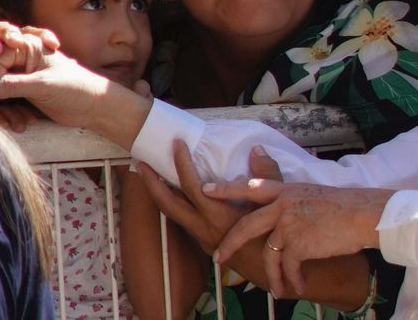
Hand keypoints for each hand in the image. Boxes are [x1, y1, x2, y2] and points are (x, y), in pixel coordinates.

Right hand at [0, 48, 148, 142]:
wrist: (94, 106)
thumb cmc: (75, 88)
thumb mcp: (43, 86)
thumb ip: (12, 85)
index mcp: (27, 46)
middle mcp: (21, 57)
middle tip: (0, 103)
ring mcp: (20, 73)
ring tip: (12, 118)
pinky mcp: (21, 89)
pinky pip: (0, 95)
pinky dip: (2, 109)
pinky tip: (12, 121)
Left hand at [133, 141, 280, 255]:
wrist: (274, 274)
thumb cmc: (275, 239)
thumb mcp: (277, 203)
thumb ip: (267, 174)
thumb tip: (257, 150)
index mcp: (219, 216)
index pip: (193, 187)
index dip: (182, 164)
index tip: (177, 143)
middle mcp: (204, 228)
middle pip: (168, 205)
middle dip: (151, 183)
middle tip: (141, 162)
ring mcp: (202, 238)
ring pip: (173, 215)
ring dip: (160, 194)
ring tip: (152, 175)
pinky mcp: (205, 244)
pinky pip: (184, 220)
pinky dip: (176, 204)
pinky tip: (180, 194)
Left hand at [208, 180, 390, 299]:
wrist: (363, 214)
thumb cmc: (347, 205)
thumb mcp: (315, 193)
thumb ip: (294, 196)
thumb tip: (285, 200)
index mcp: (287, 190)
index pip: (252, 187)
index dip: (227, 189)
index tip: (206, 190)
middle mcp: (283, 205)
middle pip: (247, 225)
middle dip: (230, 243)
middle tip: (218, 257)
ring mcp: (289, 225)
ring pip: (270, 254)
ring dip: (273, 276)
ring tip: (277, 289)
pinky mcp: (298, 243)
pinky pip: (288, 266)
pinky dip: (293, 279)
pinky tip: (298, 287)